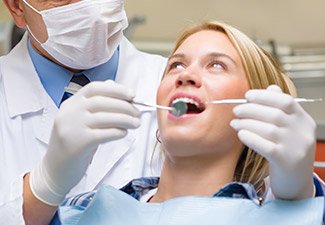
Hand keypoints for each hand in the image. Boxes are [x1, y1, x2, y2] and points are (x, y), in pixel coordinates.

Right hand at [30, 80, 140, 204]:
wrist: (55, 171)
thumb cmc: (73, 144)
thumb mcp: (80, 121)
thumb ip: (95, 106)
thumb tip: (115, 87)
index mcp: (70, 104)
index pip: (94, 88)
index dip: (116, 89)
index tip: (132, 95)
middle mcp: (69, 112)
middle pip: (102, 102)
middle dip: (124, 105)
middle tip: (137, 112)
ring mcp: (72, 127)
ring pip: (105, 117)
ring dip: (125, 119)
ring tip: (136, 123)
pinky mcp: (78, 143)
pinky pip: (103, 134)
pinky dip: (117, 132)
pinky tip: (124, 133)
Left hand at [230, 85, 315, 199]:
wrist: (296, 183)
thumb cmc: (286, 151)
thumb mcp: (288, 129)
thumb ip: (280, 109)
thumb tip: (270, 88)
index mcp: (304, 121)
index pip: (286, 101)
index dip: (264, 96)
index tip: (247, 95)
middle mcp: (303, 133)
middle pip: (274, 114)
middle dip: (250, 109)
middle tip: (236, 111)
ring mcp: (296, 148)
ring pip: (268, 129)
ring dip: (246, 123)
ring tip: (234, 123)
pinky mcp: (286, 162)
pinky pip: (265, 146)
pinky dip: (250, 137)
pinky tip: (240, 134)